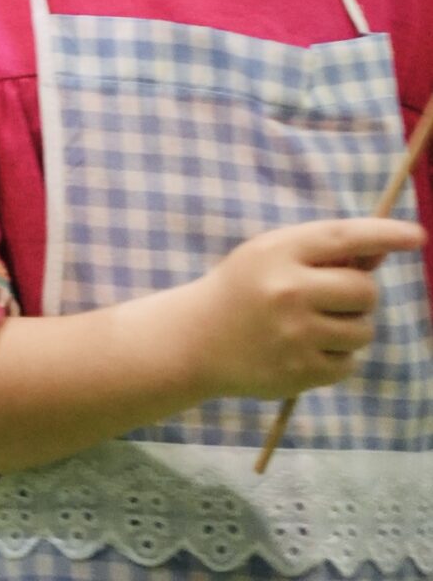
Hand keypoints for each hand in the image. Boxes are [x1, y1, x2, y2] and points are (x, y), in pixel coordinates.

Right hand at [179, 215, 425, 402]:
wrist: (196, 338)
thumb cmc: (242, 288)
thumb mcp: (269, 255)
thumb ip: (319, 252)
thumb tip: (378, 254)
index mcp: (280, 252)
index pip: (343, 237)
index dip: (384, 235)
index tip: (417, 236)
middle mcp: (290, 290)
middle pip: (364, 291)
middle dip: (361, 295)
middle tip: (337, 298)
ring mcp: (296, 334)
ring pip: (363, 330)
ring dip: (352, 327)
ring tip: (317, 325)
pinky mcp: (301, 372)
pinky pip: (349, 363)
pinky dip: (338, 357)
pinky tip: (307, 349)